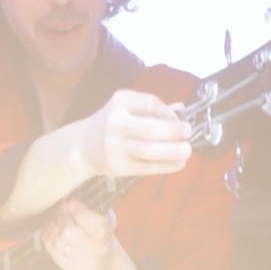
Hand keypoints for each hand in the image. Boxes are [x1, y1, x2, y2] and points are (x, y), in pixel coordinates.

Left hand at [41, 198, 120, 269]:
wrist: (105, 264)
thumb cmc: (101, 235)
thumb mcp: (106, 219)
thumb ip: (93, 207)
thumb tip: (74, 190)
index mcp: (104, 234)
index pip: (89, 220)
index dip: (76, 209)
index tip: (70, 200)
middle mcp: (94, 249)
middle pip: (68, 231)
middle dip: (61, 216)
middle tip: (60, 207)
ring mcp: (81, 261)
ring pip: (56, 240)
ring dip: (52, 226)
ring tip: (55, 218)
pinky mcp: (68, 268)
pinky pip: (51, 249)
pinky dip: (47, 236)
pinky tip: (50, 229)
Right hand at [78, 89, 192, 179]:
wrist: (82, 146)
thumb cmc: (112, 124)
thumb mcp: (127, 108)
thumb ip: (152, 109)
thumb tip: (181, 109)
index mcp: (120, 102)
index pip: (150, 103)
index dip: (169, 113)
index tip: (181, 120)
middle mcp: (114, 122)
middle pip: (149, 128)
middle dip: (173, 132)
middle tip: (188, 134)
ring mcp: (113, 145)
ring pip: (147, 150)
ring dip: (171, 151)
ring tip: (186, 151)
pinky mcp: (116, 165)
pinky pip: (144, 167)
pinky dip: (164, 166)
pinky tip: (178, 164)